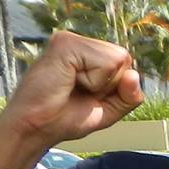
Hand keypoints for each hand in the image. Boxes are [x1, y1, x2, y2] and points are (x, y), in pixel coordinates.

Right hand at [0, 31, 143, 147]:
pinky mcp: (64, 44)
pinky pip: (105, 63)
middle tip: (78, 92)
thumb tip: (134, 75)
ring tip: (71, 87)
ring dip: (100, 84)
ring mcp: (69, 40)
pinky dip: (93, 81)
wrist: (35, 128)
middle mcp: (78, 43)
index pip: (124, 63)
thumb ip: (129, 96)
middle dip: (110, 85)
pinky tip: (67, 82)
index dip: (114, 87)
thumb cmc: (64, 118)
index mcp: (86, 54)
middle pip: (124, 58)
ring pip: (118, 59)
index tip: (87, 96)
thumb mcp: (108, 110)